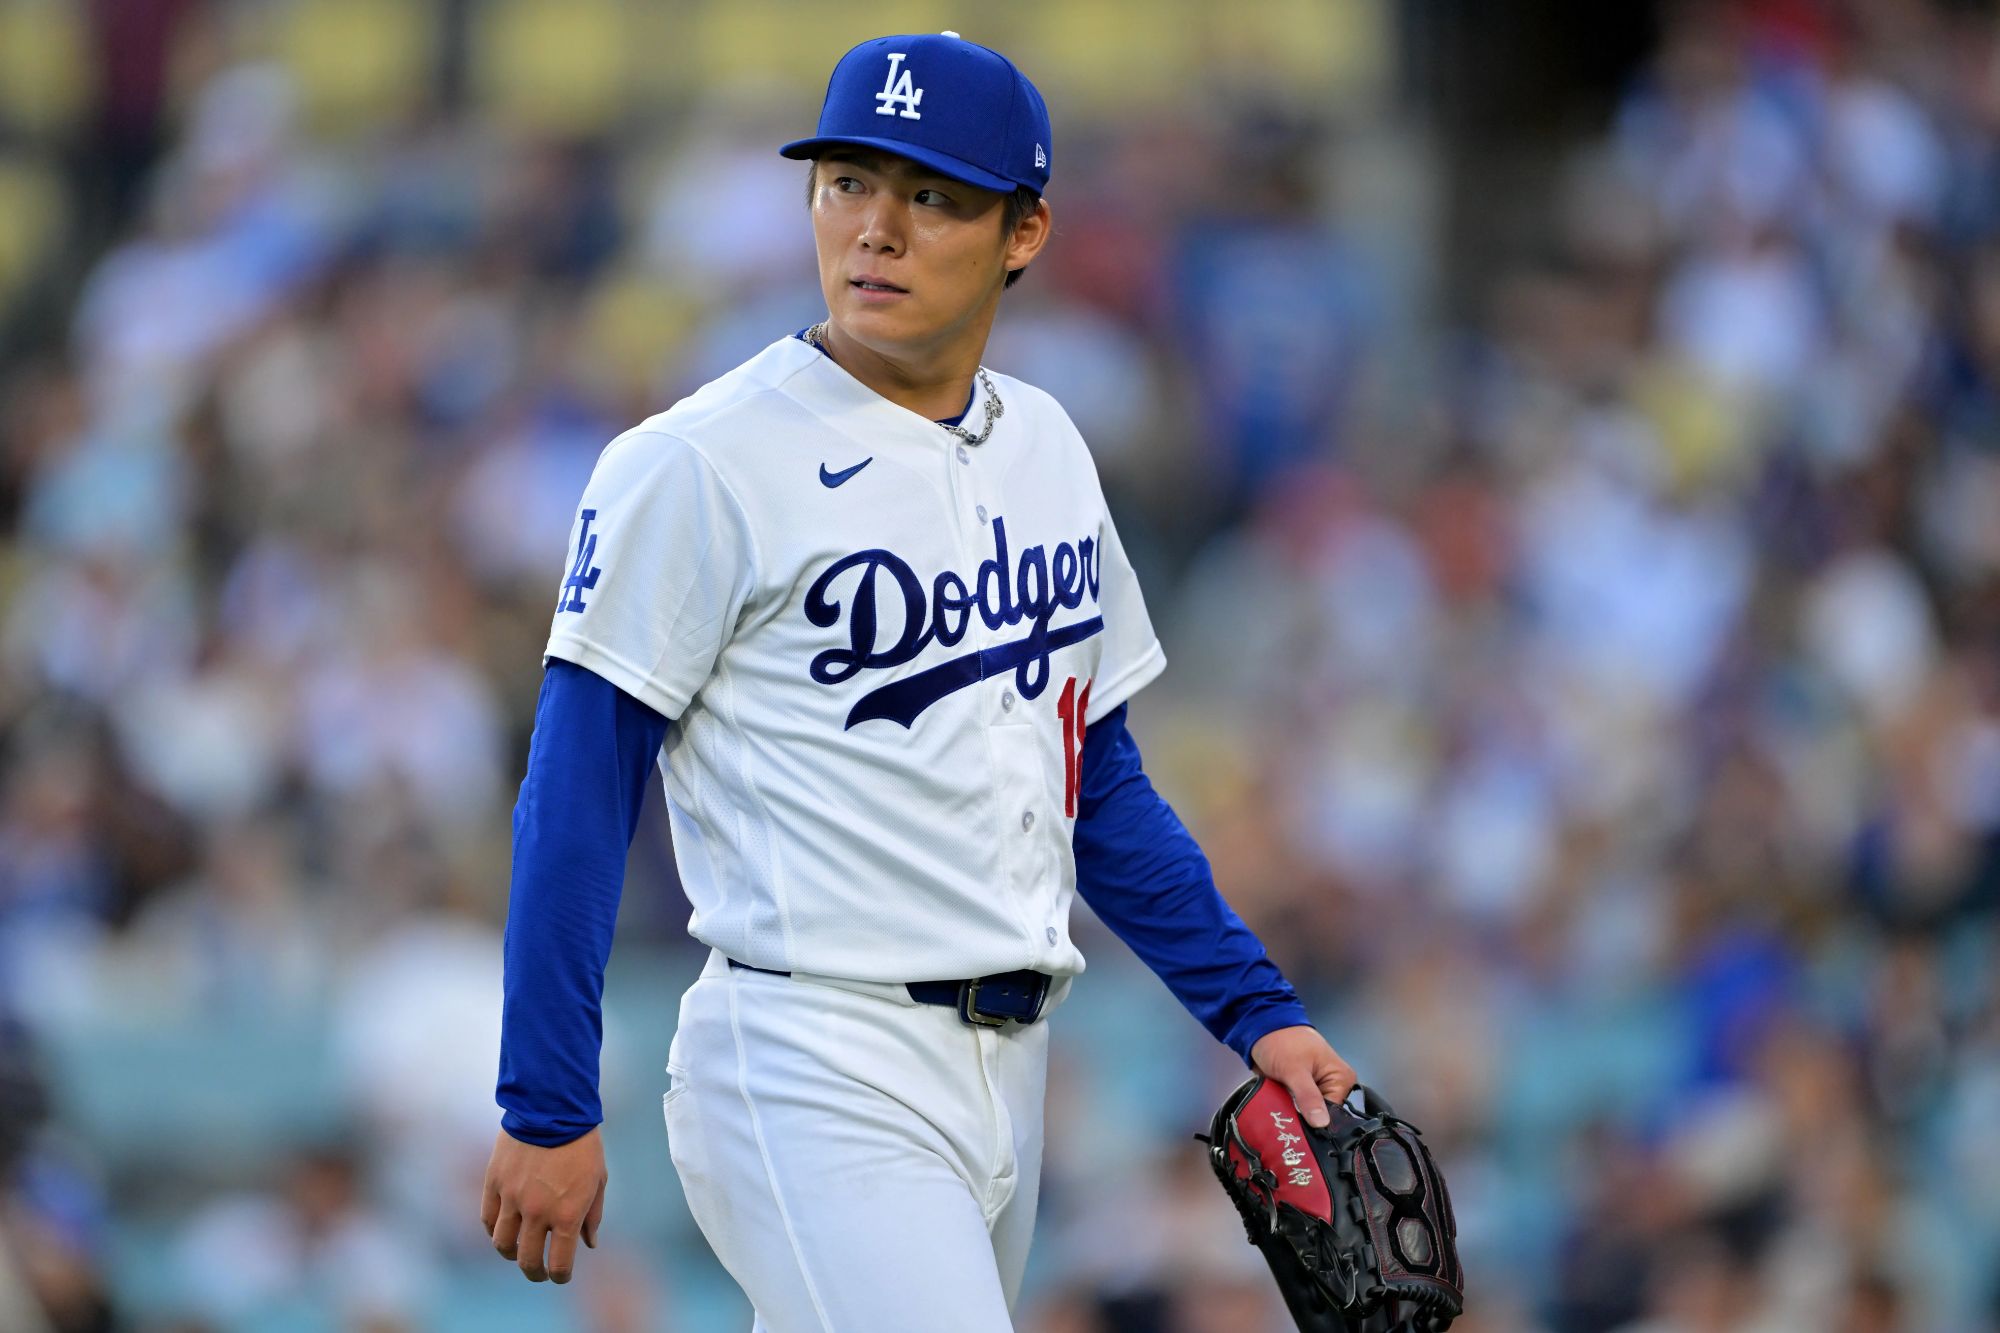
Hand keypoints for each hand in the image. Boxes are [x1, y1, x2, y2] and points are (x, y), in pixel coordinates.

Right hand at [481, 1126, 607, 1283]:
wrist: (553, 1108)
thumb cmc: (582, 1145)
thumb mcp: (598, 1180)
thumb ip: (592, 1216)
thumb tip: (589, 1244)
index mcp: (566, 1215)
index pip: (560, 1263)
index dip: (560, 1276)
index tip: (560, 1275)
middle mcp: (537, 1213)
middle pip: (527, 1260)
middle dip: (534, 1273)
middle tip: (538, 1272)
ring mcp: (512, 1199)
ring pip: (502, 1244)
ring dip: (510, 1254)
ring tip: (518, 1251)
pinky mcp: (494, 1184)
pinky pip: (487, 1219)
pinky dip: (494, 1229)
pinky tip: (503, 1228)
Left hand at [1249, 1025, 1356, 1128]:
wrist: (1261, 1029)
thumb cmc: (1282, 1042)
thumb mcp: (1295, 1069)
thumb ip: (1308, 1096)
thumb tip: (1321, 1123)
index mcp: (1341, 1078)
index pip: (1334, 1113)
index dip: (1317, 1123)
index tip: (1301, 1130)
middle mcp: (1332, 1086)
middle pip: (1320, 1116)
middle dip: (1302, 1120)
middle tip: (1286, 1122)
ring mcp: (1315, 1090)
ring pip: (1305, 1114)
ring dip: (1291, 1115)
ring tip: (1278, 1115)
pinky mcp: (1299, 1092)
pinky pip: (1294, 1108)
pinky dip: (1285, 1109)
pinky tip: (1276, 1111)